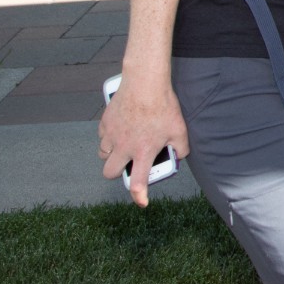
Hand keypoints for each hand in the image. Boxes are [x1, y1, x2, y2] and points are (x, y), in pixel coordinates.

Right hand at [98, 74, 188, 208]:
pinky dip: (109, 137)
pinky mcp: (105, 123)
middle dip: (117, 172)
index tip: (142, 201)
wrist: (145, 82)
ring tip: (125, 144)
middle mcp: (124, 147)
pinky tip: (120, 128)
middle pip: (109, 173)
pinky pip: (102, 137)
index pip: (137, 182)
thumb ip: (181, 147)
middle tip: (128, 163)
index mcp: (143, 151)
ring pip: (104, 154)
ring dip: (112, 154)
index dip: (139, 195)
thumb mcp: (180, 129)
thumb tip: (179, 154)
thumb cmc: (163, 105)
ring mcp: (111, 135)